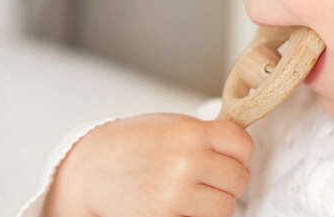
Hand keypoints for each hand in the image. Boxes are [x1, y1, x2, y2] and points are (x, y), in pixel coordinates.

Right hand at [43, 113, 252, 216]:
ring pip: (225, 207)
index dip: (239, 151)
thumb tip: (242, 150)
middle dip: (228, 179)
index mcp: (189, 132)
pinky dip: (197, 216)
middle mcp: (185, 162)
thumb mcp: (172, 125)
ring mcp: (174, 196)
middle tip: (211, 177)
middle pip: (238, 178)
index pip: (242, 144)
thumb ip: (207, 136)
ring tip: (197, 194)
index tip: (230, 155)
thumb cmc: (134, 142)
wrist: (92, 167)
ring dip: (216, 203)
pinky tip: (183, 206)